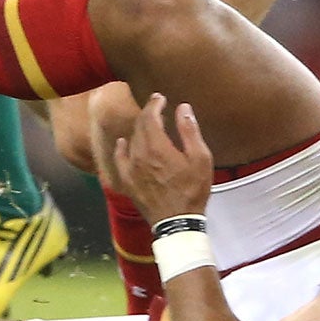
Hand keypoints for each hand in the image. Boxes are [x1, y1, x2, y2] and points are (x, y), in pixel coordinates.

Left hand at [111, 94, 212, 222]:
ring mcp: (130, 168)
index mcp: (157, 146)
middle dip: (147, 113)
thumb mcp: (200, 159)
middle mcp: (139, 154)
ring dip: (139, 129)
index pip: (149, 116)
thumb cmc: (192, 191)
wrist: (177, 223)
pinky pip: (119, 159)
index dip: (154, 103)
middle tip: (156, 107)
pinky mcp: (127, 181)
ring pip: (131, 140)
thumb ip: (189, 131)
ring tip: (149, 126)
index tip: (160, 97)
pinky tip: (124, 143)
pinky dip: (121, 148)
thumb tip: (182, 108)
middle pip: (139, 126)